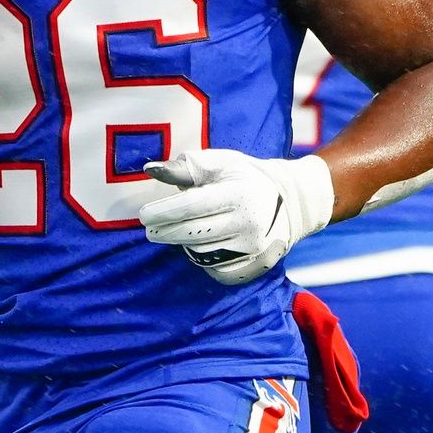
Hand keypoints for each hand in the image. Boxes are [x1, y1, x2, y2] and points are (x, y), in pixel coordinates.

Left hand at [138, 149, 333, 286]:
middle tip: (150, 228)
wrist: (290, 201)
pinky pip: (216, 270)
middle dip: (165, 231)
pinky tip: (199, 245)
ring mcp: (254, 250)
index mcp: (240, 195)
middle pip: (194, 234)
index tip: (143, 215)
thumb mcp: (218, 163)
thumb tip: (150, 169)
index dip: (164, 212)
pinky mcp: (254, 267)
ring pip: (201, 254)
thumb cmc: (244, 177)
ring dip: (183, 244)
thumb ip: (184, 167)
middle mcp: (250, 224)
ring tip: (176, 231)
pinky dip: (201, 258)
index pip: (192, 207)